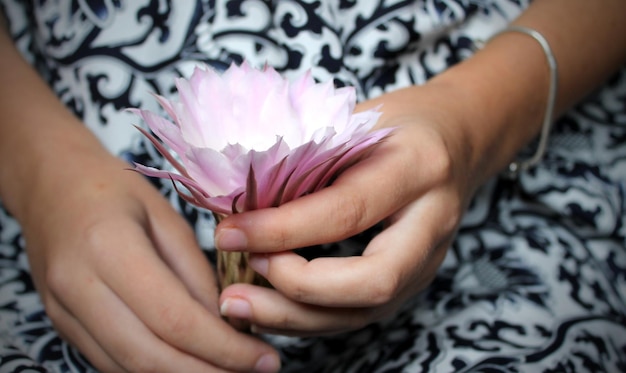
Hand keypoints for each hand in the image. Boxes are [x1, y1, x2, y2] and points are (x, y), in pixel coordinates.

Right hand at [20, 144, 279, 371]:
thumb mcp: (167, 217)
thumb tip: (226, 324)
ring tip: (226, 370)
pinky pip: (111, 361)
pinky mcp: (60, 323)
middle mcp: (78, 286)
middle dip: (206, 371)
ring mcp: (62, 310)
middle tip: (252, 371)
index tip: (261, 357)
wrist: (52, 184)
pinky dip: (152, 369)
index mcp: (109, 247)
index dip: (223, 347)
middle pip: (149, 355)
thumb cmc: (115, 190)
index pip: (174, 318)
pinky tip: (187, 363)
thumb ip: (195, 273)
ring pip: (127, 367)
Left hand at [215, 82, 481, 335]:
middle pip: (372, 282)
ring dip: (295, 318)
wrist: (461, 139)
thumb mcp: (358, 121)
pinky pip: (359, 313)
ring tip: (239, 305)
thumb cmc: (403, 123)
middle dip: (297, 289)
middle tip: (240, 279)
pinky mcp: (413, 281)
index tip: (229, 233)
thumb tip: (241, 198)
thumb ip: (310, 156)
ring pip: (365, 312)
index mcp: (417, 167)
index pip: (346, 211)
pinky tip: (269, 307)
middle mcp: (432, 223)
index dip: (283, 229)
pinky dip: (308, 317)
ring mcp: (429, 260)